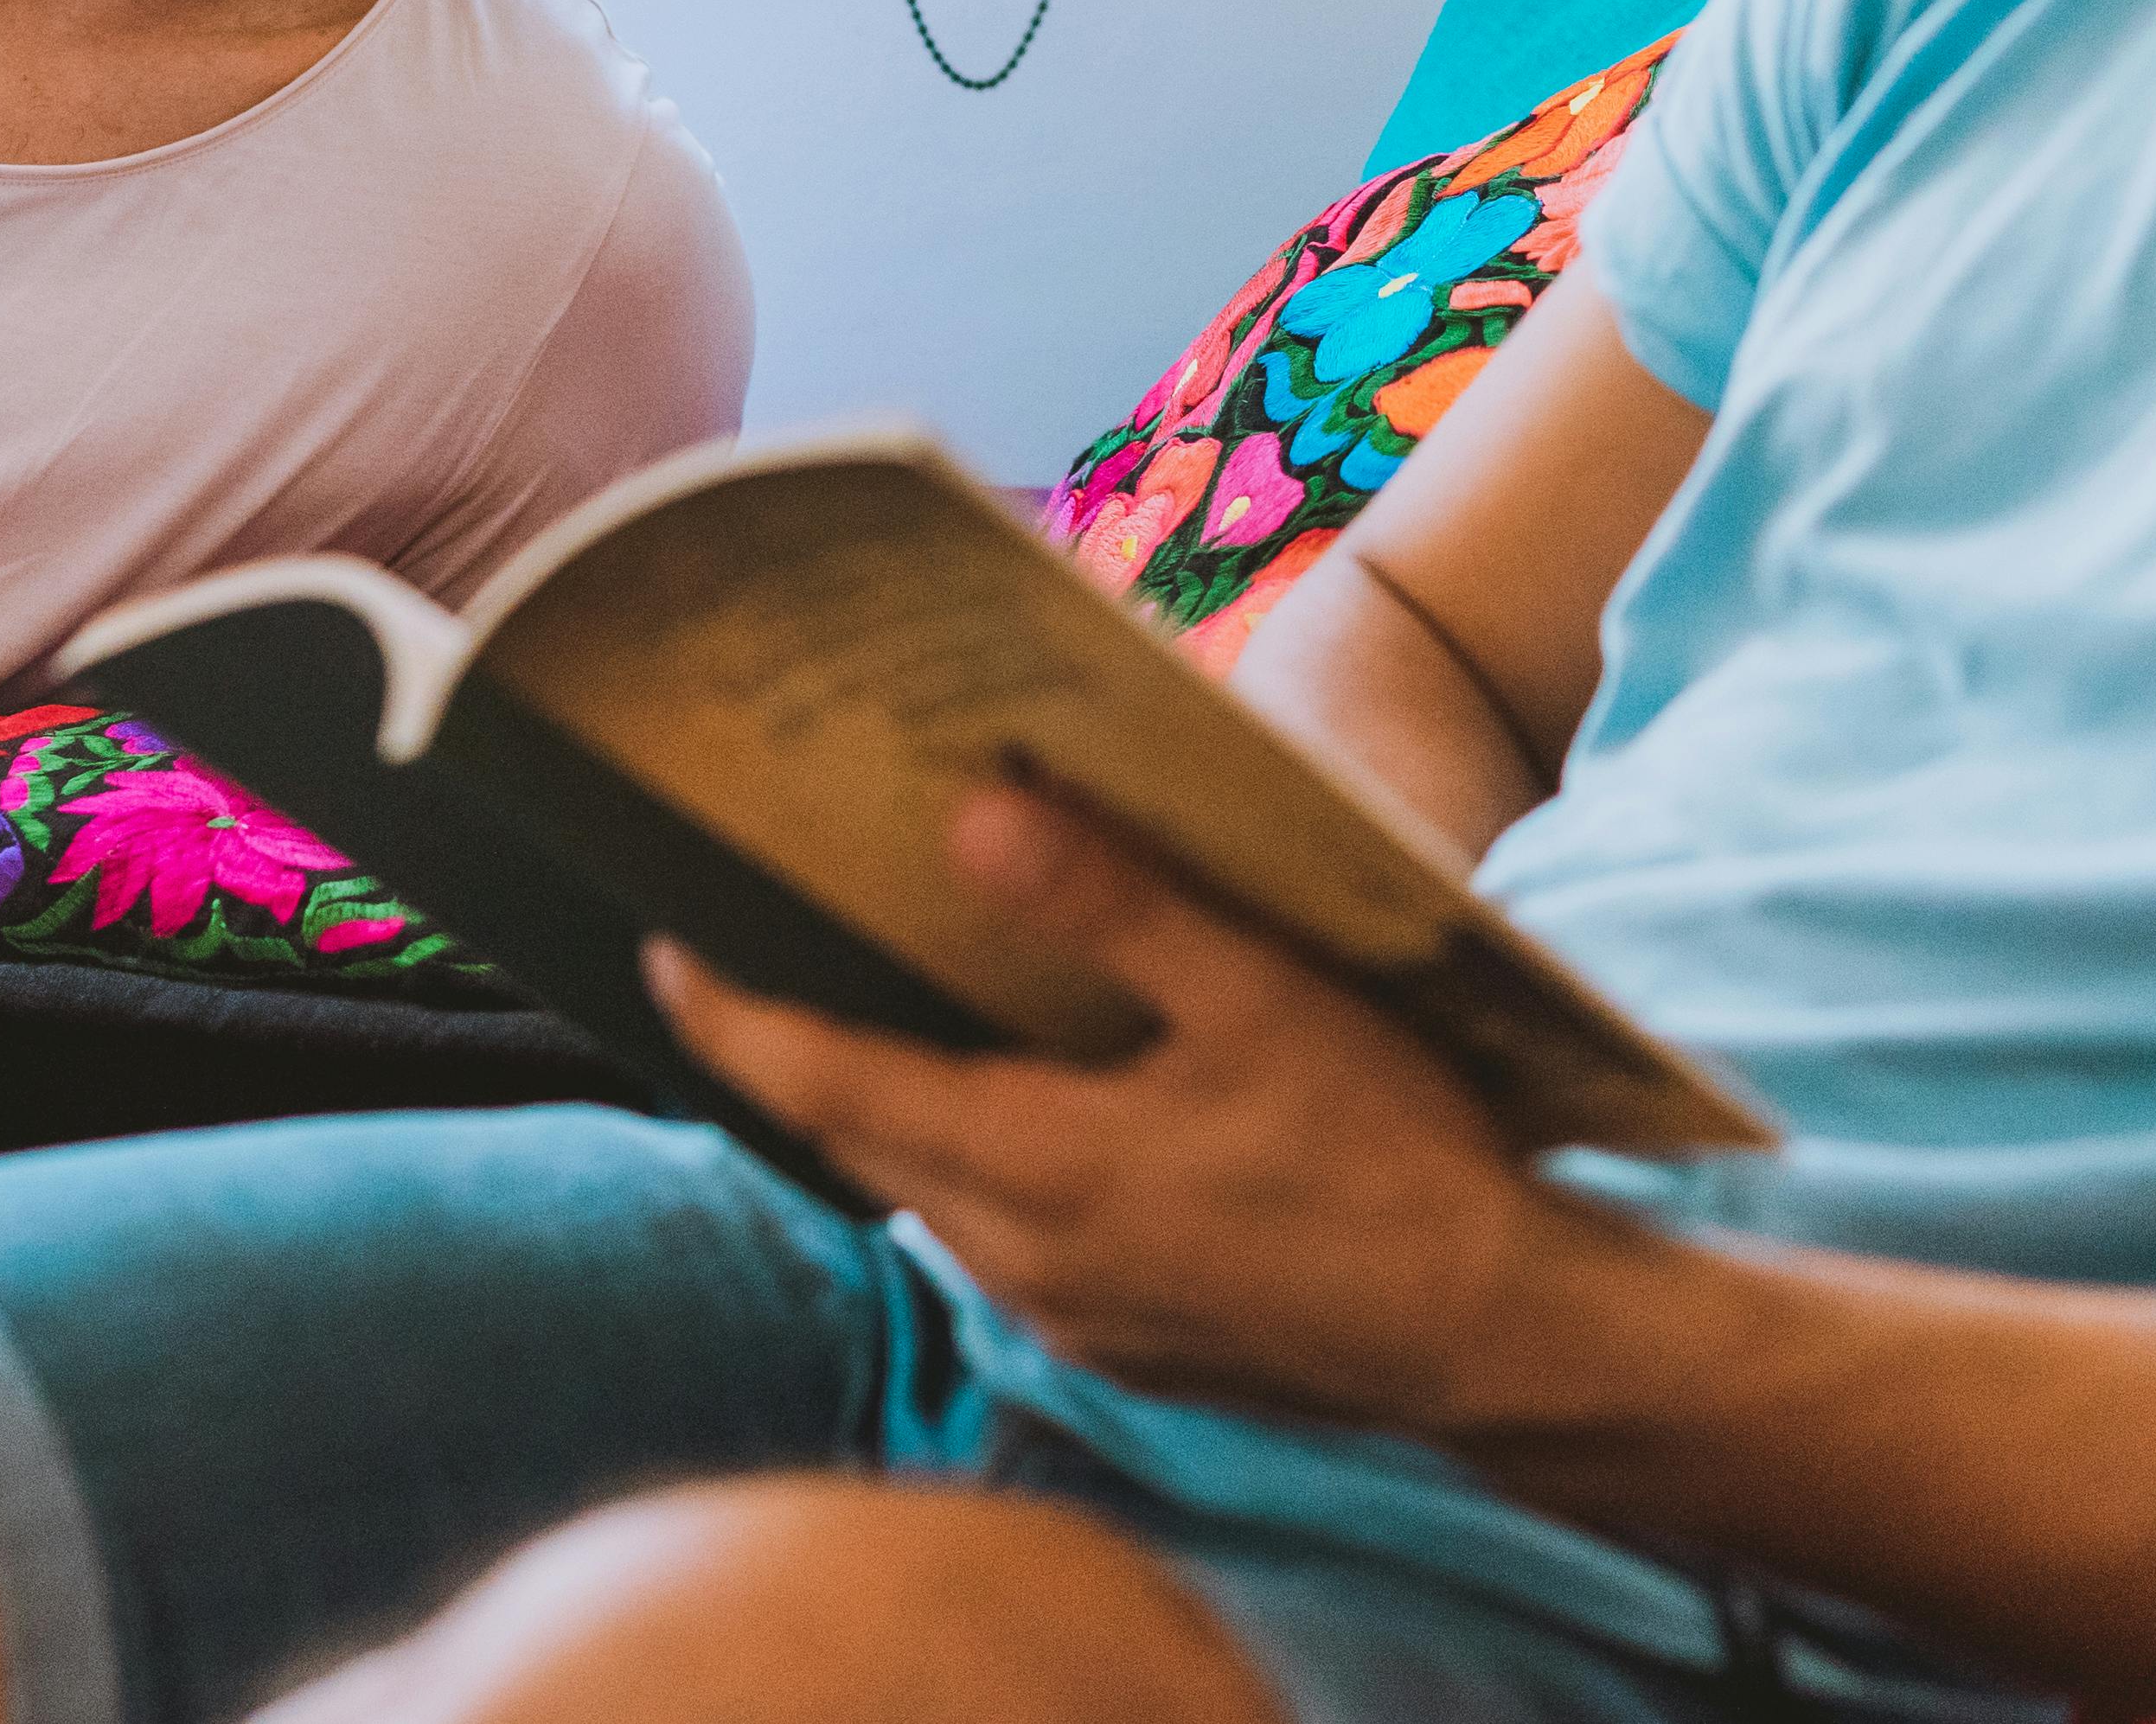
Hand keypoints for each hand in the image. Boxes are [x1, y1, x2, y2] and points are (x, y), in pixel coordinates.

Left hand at [648, 785, 1635, 1436]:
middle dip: (794, 1049)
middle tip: (754, 947)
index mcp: (1033, 1163)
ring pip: (930, 1195)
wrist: (1498, 1341)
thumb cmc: (1390, 1157)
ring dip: (889, 1108)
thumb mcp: (1257, 998)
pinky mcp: (1125, 1344)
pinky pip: (1000, 1242)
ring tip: (876, 1005)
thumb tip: (969, 810)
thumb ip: (1109, 905)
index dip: (730, 1015)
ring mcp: (1070, 1314)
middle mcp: (1022, 1256)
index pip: (822, 1084)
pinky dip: (972, 1166)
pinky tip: (1017, 1107)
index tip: (657, 949)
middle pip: (858, 1140)